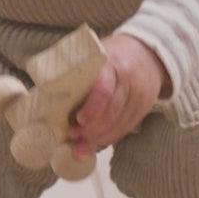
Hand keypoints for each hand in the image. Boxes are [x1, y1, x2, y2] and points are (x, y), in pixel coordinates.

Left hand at [67, 34, 168, 156]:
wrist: (147, 53)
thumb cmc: (113, 55)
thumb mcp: (96, 57)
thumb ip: (80, 74)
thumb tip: (51, 100)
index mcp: (111, 64)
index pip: (103, 90)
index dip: (91, 109)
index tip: (78, 120)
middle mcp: (128, 80)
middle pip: (111, 112)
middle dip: (91, 129)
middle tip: (73, 135)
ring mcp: (139, 95)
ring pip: (119, 124)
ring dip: (99, 138)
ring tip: (80, 144)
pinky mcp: (144, 108)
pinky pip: (127, 127)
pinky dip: (110, 137)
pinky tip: (97, 142)